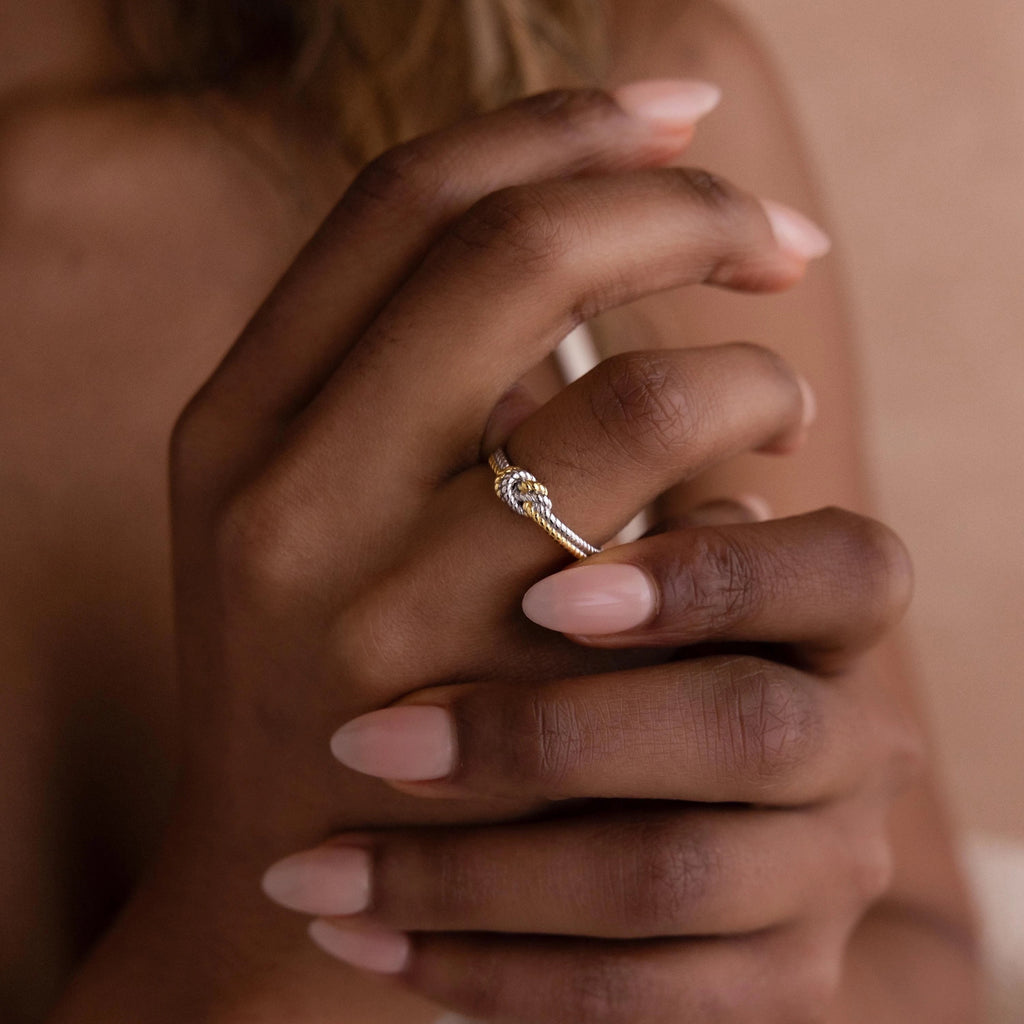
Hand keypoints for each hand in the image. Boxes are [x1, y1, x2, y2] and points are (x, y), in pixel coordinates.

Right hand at [168, 82, 823, 847]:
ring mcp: (397, 613)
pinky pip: (684, 553)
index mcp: (236, 423)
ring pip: (635, 397)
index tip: (678, 113)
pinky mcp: (508, 718)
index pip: (409, 201)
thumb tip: (588, 229)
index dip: (562, 127)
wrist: (295, 879)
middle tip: (775, 237)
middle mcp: (293, 498)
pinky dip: (742, 506)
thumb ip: (398, 372)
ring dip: (746, 372)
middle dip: (683, 207)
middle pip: (520, 253)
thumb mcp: (297, 508)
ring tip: (779, 402)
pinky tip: (750, 516)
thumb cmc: (313, 672)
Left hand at [262, 507, 919, 1023]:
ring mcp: (819, 874)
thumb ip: (583, 487)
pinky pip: (642, 1003)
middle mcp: (844, 741)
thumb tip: (499, 405)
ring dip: (475, 873)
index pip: (847, 568)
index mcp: (817, 623)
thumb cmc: (587, 664)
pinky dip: (486, 974)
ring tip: (317, 870)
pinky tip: (358, 941)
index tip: (537, 595)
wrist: (594, 840)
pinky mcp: (774, 981)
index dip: (708, 576)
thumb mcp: (599, 573)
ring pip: (672, 881)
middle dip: (552, 735)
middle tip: (372, 742)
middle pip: (751, 728)